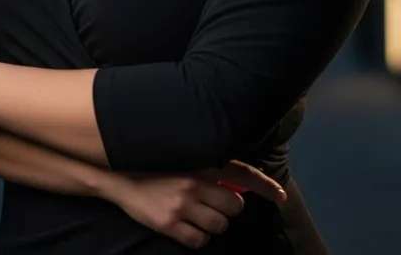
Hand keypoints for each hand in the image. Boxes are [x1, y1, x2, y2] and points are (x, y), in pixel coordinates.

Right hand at [108, 160, 286, 249]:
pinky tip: (187, 226)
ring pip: (220, 226)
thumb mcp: (184, 158)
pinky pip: (200, 241)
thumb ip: (210, 168)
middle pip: (235, 207)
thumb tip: (238, 184)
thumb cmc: (156, 165)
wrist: (120, 177)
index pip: (242, 174)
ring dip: (214, 223)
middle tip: (215, 204)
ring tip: (198, 214)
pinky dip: (198, 237)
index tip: (280, 196)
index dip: (265, 186)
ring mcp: (182, 205)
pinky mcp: (169, 225)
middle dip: (230, 209)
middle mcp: (195, 183)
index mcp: (201, 163)